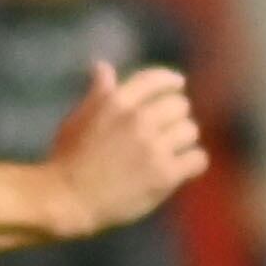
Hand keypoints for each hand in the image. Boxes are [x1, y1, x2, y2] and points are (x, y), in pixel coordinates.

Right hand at [48, 63, 208, 233]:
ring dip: (183, 140)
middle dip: (174, 117)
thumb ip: (99, 93)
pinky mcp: (164, 174)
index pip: (156, 79)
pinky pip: (198, 158)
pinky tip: (182, 168)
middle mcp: (137, 120)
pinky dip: (193, 162)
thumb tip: (103, 66)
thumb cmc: (70, 159)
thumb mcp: (79, 118)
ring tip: (170, 151)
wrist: (67, 199)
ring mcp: (152, 147)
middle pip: (180, 105)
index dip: (171, 81)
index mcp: (117, 102)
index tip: (178, 85)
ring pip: (190, 130)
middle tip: (166, 132)